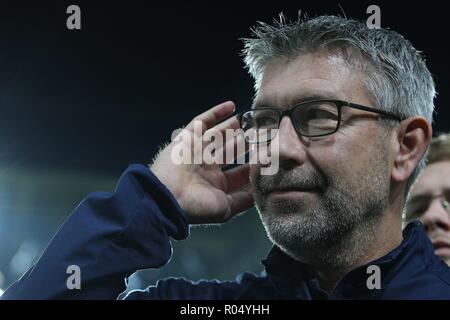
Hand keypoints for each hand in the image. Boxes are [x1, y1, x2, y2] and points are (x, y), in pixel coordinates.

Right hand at [150, 101, 253, 223]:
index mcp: (216, 185)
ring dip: (233, 128)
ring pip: (218, 136)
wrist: (167, 196)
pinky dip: (216, 113)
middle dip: (245, 144)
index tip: (269, 158)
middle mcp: (207, 167)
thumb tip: (258, 194)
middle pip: (230, 151)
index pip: (239, 173)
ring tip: (249, 121)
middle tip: (261, 135)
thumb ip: (243, 200)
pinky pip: (203, 121)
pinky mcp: (188, 138)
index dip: (253, 166)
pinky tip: (231, 106)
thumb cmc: (196, 206)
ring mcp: (197, 151)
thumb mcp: (225, 209)